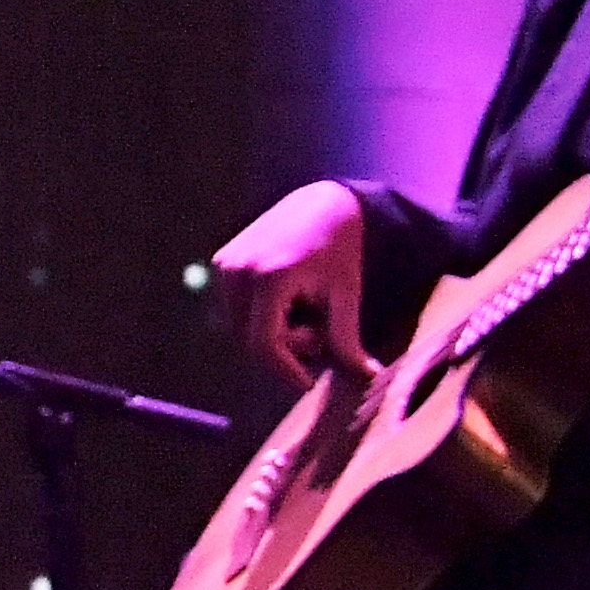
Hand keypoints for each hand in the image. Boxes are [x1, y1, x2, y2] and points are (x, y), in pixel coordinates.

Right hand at [207, 179, 374, 388]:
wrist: (324, 205)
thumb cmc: (340, 250)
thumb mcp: (346, 295)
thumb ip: (347, 340)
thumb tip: (368, 378)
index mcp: (269, 277)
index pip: (264, 343)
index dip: (285, 370)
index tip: (307, 384)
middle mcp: (238, 270)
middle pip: (248, 340)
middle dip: (283, 350)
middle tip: (317, 337)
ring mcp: (224, 265)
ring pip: (239, 328)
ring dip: (270, 335)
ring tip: (304, 316)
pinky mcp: (221, 263)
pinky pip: (235, 310)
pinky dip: (259, 319)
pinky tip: (287, 305)